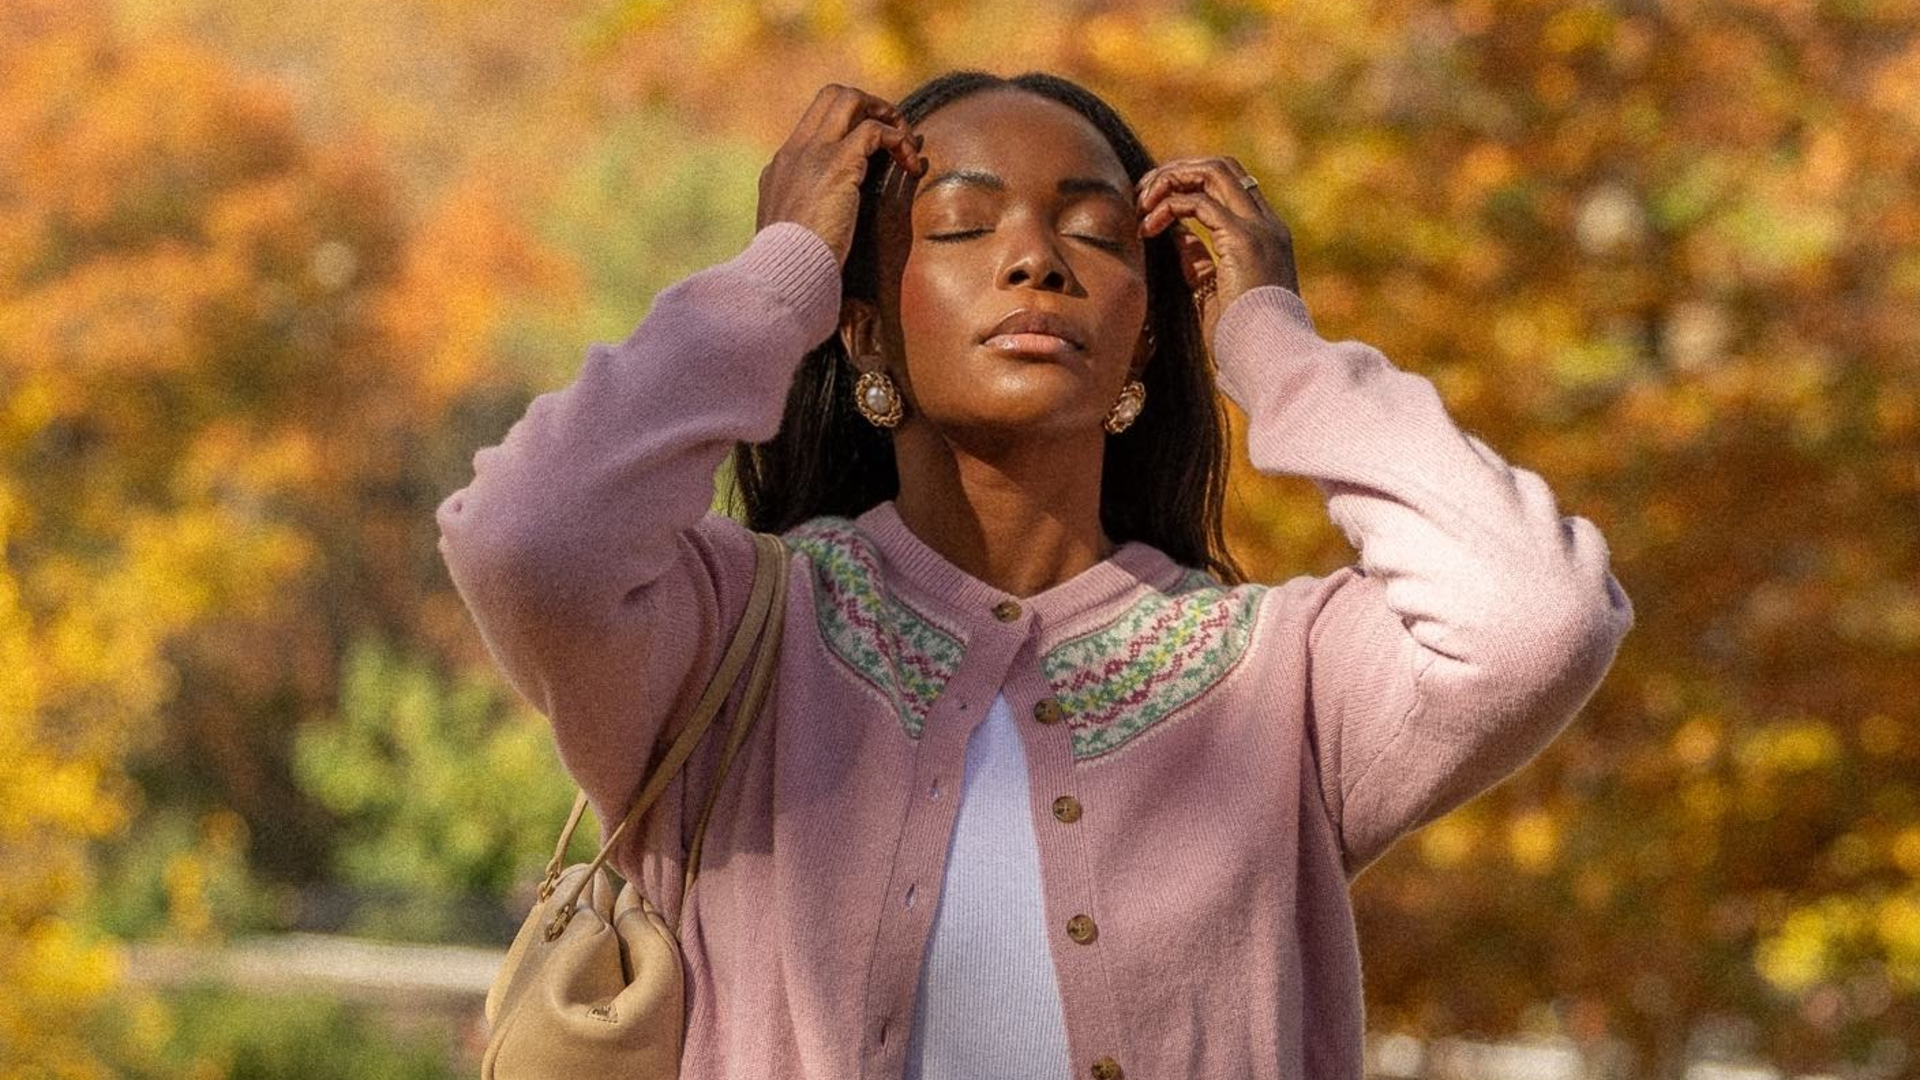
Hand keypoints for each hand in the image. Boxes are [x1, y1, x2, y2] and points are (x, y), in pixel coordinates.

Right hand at [757, 84, 927, 266]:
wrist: (784, 270)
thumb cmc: (791, 265)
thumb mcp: (792, 232)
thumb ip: (807, 215)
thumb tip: (829, 221)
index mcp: (782, 166)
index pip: (816, 122)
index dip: (849, 126)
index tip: (873, 151)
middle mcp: (795, 151)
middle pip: (832, 96)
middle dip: (869, 106)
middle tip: (894, 135)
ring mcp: (814, 153)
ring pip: (849, 99)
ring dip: (886, 114)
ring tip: (907, 144)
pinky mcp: (838, 163)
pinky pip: (875, 130)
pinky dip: (899, 141)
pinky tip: (912, 166)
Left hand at [1136, 156, 1299, 355]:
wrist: (1270, 361)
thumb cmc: (1242, 339)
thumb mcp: (1213, 292)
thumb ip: (1199, 260)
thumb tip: (1176, 235)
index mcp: (1266, 235)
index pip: (1230, 184)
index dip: (1190, 182)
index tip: (1154, 202)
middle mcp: (1267, 225)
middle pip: (1222, 166)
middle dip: (1176, 170)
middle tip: (1142, 193)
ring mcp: (1259, 229)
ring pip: (1212, 171)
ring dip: (1169, 179)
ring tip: (1141, 205)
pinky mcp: (1242, 240)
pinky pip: (1197, 202)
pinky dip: (1167, 207)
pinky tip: (1147, 228)